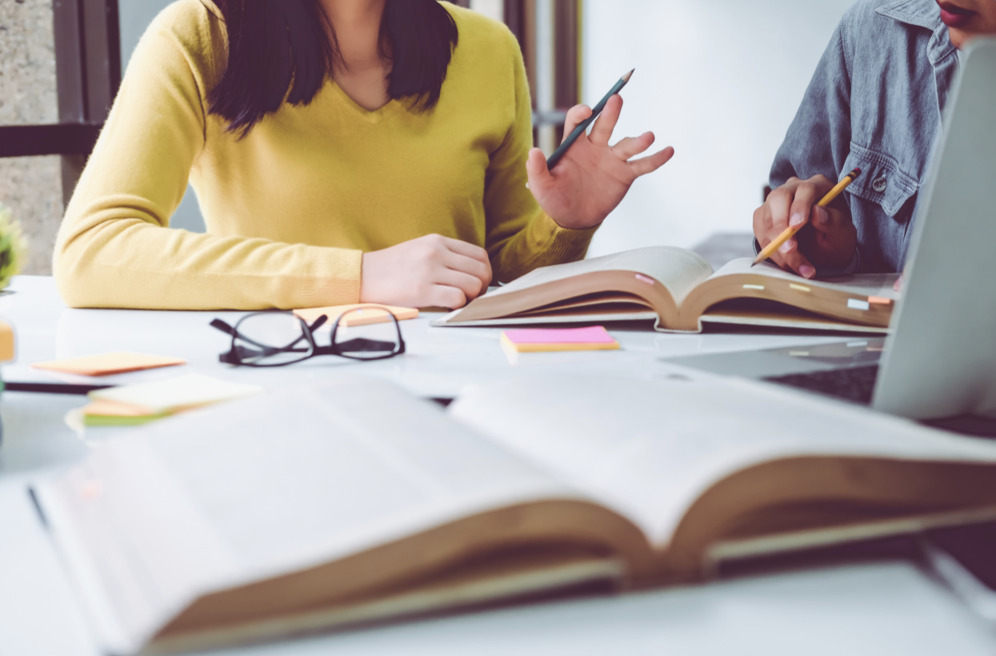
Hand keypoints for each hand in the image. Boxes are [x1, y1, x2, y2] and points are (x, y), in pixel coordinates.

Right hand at [360, 234, 491, 308]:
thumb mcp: (420, 249)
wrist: (363, 275)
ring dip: (471, 297)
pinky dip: (458, 305)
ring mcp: (429, 270)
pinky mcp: (422, 290)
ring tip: (458, 301)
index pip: (479, 255)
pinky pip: (457, 298)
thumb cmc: (392, 267)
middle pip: (480, 271)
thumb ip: (445, 256)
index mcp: (437, 241)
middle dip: (482, 287)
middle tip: (472, 296)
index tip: (479, 283)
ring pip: (473, 285)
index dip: (485, 272)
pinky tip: (447, 305)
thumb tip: (472, 273)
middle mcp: (436, 252)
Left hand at [525, 95, 673, 229]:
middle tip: (616, 99)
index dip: (581, 114)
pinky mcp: (625, 175)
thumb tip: (533, 152)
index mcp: (574, 145)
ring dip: (639, 140)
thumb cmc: (555, 199)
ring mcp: (612, 159)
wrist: (573, 220)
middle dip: (610, 112)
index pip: (577, 122)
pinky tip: (669, 151)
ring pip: (627, 144)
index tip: (586, 112)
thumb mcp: (541, 187)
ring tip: (649, 136)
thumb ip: (537, 170)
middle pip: (604, 124)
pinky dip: (656, 159)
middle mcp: (595, 147)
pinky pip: (643, 165)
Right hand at [753, 175, 856, 277]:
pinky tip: (788, 263)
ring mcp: (774, 204)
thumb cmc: (835, 238)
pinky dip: (773, 253)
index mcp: (817, 186)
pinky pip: (761, 235)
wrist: (823, 250)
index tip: (797, 226)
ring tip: (798, 266)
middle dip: (781, 227)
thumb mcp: (843, 234)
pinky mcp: (762, 219)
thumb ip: (835, 222)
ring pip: (767, 220)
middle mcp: (792, 190)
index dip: (799, 206)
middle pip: (778, 199)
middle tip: (790, 249)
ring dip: (779, 247)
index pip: (805, 189)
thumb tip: (817, 212)